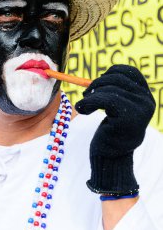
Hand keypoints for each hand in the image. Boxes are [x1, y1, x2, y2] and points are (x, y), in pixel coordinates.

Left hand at [75, 64, 155, 194]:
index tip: (99, 80)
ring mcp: (139, 109)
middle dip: (97, 84)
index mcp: (146, 97)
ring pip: (108, 89)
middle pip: (117, 79)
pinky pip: (103, 99)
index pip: (131, 72)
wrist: (111, 158)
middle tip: (85, 94)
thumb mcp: (117, 108)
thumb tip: (102, 75)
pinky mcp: (128, 117)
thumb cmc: (111, 132)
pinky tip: (82, 109)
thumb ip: (116, 92)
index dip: (113, 72)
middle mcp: (146, 101)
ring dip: (90, 95)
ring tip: (83, 105)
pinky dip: (88, 102)